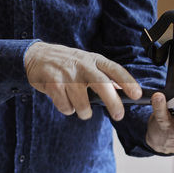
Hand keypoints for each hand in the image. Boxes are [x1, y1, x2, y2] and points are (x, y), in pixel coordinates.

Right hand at [24, 42, 141, 120]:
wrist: (36, 56)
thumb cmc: (66, 63)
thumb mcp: (86, 62)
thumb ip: (102, 75)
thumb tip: (122, 92)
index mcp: (93, 60)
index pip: (115, 70)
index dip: (128, 82)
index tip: (137, 95)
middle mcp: (82, 65)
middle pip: (103, 86)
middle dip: (113, 103)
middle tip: (119, 115)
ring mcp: (67, 75)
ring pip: (83, 104)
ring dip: (84, 112)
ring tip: (81, 109)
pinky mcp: (53, 84)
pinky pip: (66, 107)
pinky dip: (67, 109)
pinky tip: (64, 101)